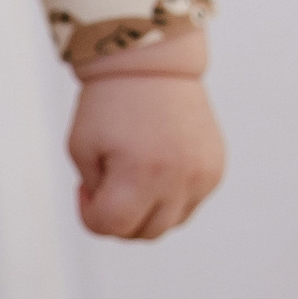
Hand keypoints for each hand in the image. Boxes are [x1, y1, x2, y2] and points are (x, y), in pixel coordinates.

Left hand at [68, 68, 226, 238]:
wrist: (152, 64)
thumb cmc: (109, 105)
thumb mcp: (82, 150)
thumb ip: (96, 196)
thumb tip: (121, 223)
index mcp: (139, 173)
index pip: (112, 226)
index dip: (90, 213)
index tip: (86, 187)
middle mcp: (177, 179)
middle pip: (143, 233)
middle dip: (119, 218)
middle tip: (109, 184)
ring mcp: (202, 176)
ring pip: (169, 224)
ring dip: (146, 211)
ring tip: (134, 176)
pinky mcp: (215, 170)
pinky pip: (189, 205)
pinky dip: (170, 197)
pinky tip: (156, 167)